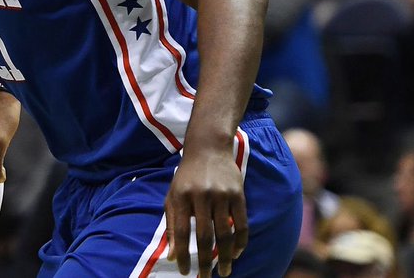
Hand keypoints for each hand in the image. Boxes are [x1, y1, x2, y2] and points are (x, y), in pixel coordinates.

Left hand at [164, 149, 247, 276]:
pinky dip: (240, 242)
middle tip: (206, 277)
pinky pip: (242, 224)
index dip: (182, 255)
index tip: (185, 272)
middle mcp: (200, 196)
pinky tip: (236, 254)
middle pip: (203, 236)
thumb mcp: (173, 196)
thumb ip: (171, 225)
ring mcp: (221, 195)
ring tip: (224, 272)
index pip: (180, 232)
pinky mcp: (238, 194)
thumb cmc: (187, 177)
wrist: (208, 148)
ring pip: (225, 233)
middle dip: (204, 261)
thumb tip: (172, 256)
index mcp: (181, 197)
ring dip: (225, 256)